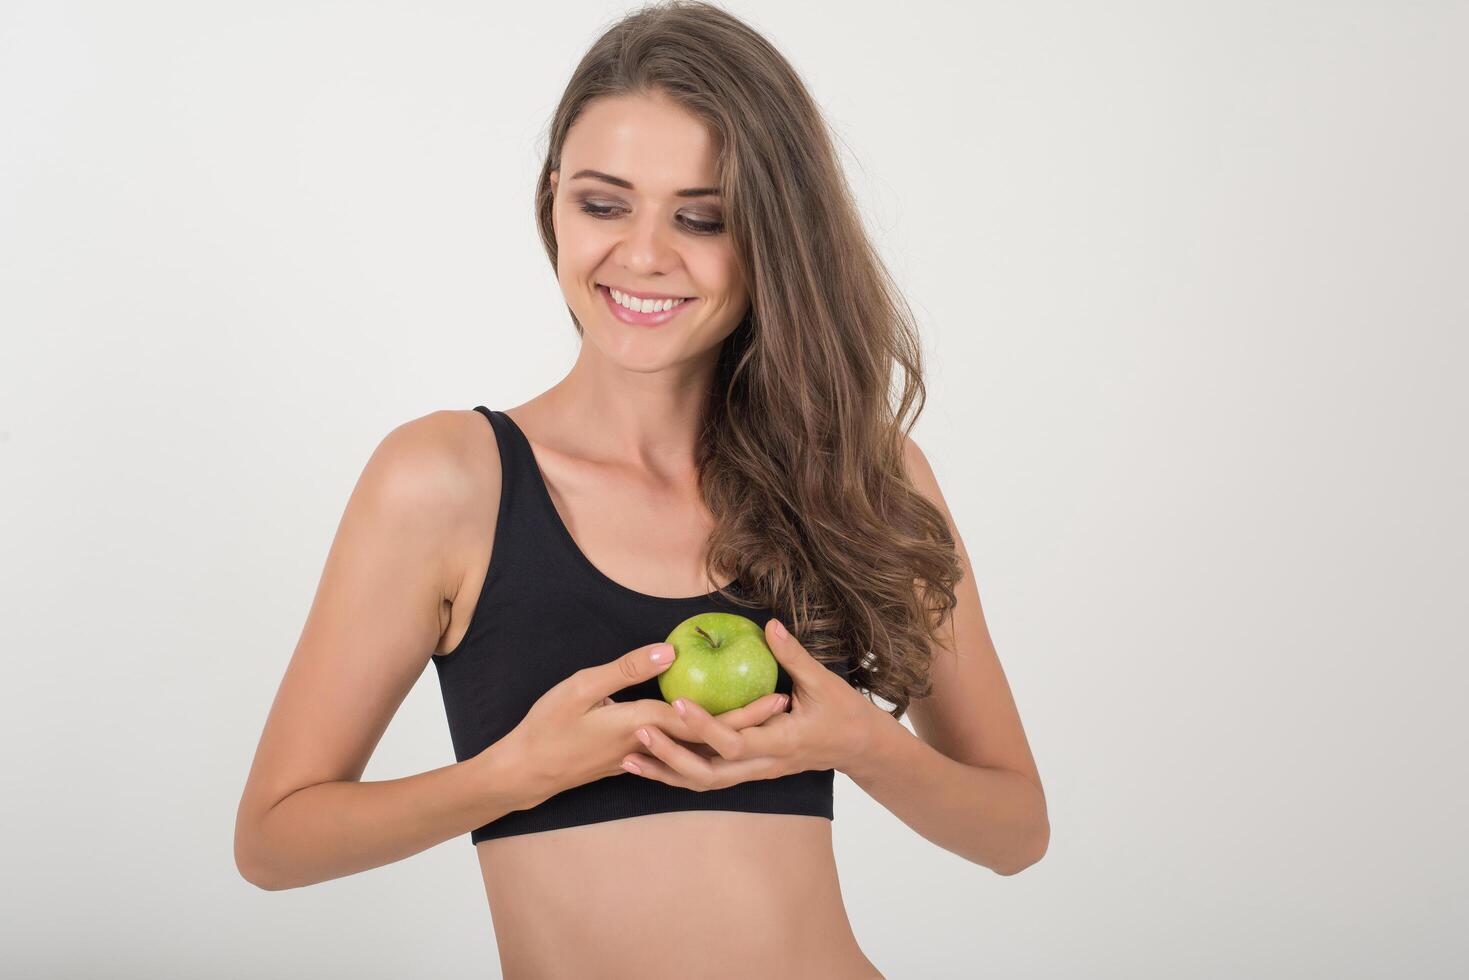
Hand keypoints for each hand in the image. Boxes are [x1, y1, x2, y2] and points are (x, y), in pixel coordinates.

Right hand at [505, 640, 789, 802]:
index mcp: (641, 725)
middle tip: (783, 705)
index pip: (701, 718)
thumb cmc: (548, 726)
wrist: (528, 772)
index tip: (773, 696)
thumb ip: (626, 670)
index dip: (739, 709)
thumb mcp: (581, 688)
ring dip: (730, 733)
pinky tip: (714, 735)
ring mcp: (644, 758)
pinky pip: (680, 754)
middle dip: (748, 722)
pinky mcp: (636, 762)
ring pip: (698, 748)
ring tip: (760, 718)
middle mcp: (650, 746)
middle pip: (709, 736)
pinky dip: (704, 744)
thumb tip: (668, 651)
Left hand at [621, 618, 878, 790]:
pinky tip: (649, 762)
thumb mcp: (824, 683)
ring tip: (628, 757)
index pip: (735, 743)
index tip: (678, 703)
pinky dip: (676, 773)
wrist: (858, 748)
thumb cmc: (844, 712)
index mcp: (780, 744)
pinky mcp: (747, 770)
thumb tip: (770, 625)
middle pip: (709, 774)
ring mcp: (754, 771)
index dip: (705, 726)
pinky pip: (707, 778)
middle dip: (671, 756)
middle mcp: (762, 764)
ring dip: (666, 771)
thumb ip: (794, 657)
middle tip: (639, 729)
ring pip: (703, 783)